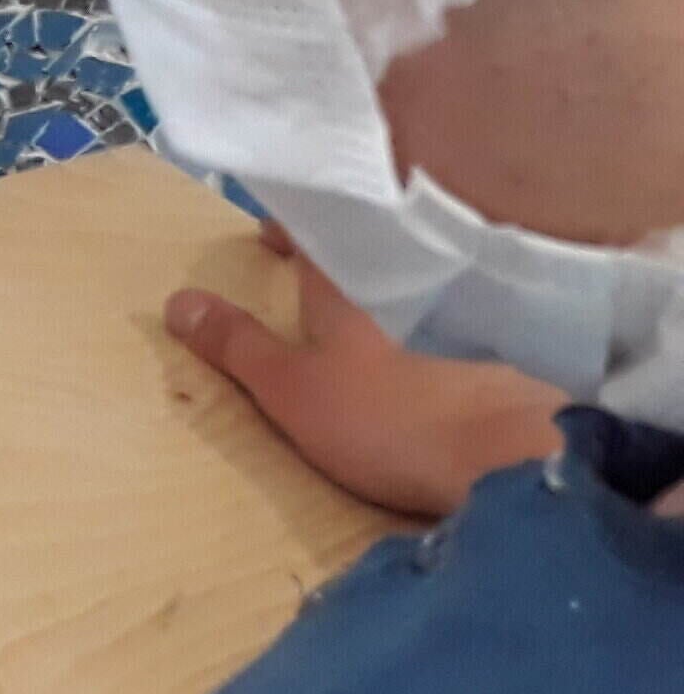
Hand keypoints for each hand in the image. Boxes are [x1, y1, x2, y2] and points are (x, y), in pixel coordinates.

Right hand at [167, 216, 565, 517]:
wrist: (516, 462)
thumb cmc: (391, 420)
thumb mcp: (293, 390)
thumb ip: (239, 347)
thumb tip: (176, 298)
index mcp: (353, 293)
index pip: (318, 240)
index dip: (291, 231)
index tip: (270, 236)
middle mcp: (412, 295)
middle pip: (377, 265)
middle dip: (348, 268)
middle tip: (323, 282)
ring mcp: (467, 329)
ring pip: (424, 301)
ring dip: (399, 307)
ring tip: (382, 331)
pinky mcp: (507, 369)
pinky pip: (465, 338)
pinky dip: (443, 345)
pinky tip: (441, 376)